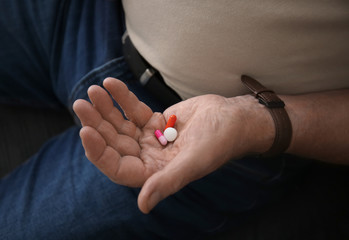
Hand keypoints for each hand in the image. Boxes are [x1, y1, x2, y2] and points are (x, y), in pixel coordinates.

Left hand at [73, 77, 273, 212]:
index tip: (86, 131)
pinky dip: (122, 98)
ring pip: (120, 125)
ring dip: (106, 108)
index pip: (118, 167)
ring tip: (94, 91)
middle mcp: (149, 158)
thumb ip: (168, 182)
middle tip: (82, 104)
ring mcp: (150, 139)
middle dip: (97, 123)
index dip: (100, 152)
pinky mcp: (154, 122)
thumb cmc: (219, 142)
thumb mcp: (193, 162)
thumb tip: (144, 206)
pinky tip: (111, 85)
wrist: (234, 119)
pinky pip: (133, 110)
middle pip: (115, 142)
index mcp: (155, 173)